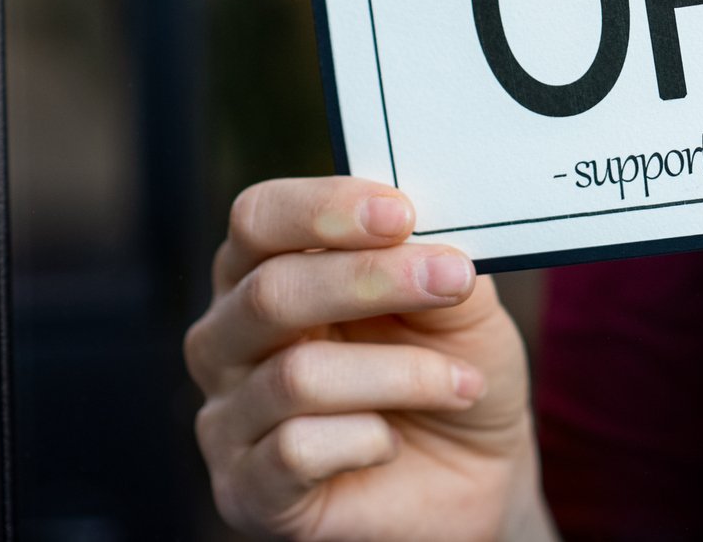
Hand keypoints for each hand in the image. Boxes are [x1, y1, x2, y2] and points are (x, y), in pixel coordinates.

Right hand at [186, 177, 549, 541]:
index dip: (324, 210)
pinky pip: (296, 451)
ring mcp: (228, 419)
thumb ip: (435, 257)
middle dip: (371, 280)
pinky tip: (392, 442)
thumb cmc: (452, 367)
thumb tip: (424, 227)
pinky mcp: (246, 491)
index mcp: (265, 271)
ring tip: (460, 383)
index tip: (400, 213)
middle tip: (453, 281)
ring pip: (296, 376)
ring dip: (401, 373)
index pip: (258, 219)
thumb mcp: (460, 304)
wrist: (475, 473)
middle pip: (270, 292)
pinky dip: (368, 440)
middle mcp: (228, 339)